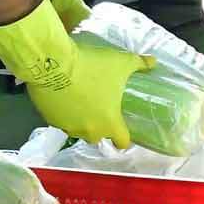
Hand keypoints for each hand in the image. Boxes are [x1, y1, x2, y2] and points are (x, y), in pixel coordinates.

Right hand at [0, 0, 149, 146]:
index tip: (124, 128)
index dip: (124, 137)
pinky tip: (64, 97)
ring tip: (81, 100)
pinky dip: (63, 112)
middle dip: (101, 126)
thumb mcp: (121, 62)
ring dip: (81, 119)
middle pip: (98, 137)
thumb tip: (153, 62)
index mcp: (110, 122)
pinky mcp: (50, 119)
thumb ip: (139, 64)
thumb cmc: (92, 66)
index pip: (122, 141)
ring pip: (78, 129)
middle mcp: (89, 130)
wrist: (53, 62)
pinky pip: (60, 120)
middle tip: (101, 109)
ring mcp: (68, 127)